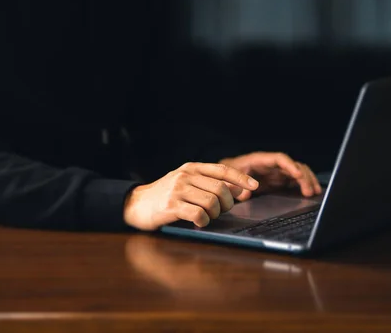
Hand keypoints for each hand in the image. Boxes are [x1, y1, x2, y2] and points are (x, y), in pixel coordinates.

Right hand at [123, 162, 258, 230]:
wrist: (135, 204)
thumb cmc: (166, 196)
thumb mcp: (188, 184)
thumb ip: (211, 184)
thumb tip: (241, 189)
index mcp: (191, 168)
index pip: (222, 170)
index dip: (240, 178)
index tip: (255, 186)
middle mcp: (185, 175)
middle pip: (220, 189)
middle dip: (227, 204)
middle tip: (219, 211)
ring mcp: (178, 190)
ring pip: (212, 202)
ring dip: (214, 214)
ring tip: (206, 217)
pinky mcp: (171, 205)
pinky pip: (198, 214)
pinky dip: (203, 222)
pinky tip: (198, 223)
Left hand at [219, 152, 320, 200]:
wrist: (224, 176)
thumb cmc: (226, 173)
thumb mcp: (227, 177)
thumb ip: (235, 184)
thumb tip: (246, 194)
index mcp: (260, 160)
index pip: (279, 159)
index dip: (290, 165)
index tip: (298, 174)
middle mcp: (271, 165)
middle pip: (293, 165)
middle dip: (304, 176)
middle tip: (310, 191)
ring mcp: (276, 172)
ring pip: (297, 172)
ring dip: (307, 180)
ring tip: (314, 192)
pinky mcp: (278, 181)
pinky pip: (295, 181)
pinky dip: (303, 186)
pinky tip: (310, 193)